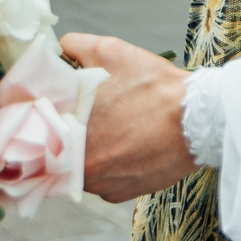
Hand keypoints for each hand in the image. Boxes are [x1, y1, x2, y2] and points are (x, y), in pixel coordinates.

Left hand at [62, 33, 195, 201]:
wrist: (198, 120)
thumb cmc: (155, 87)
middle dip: (72, 133)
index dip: (51, 114)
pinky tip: (129, 149)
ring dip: (92, 152)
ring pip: (83, 166)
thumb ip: (78, 46)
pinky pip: (104, 181)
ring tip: (116, 133)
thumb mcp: (113, 51)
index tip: (62, 108)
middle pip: (62, 148)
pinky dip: (112, 167)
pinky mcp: (119, 194)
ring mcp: (98, 183)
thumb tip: (62, 47)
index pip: (42, 125)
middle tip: (94, 118)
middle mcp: (78, 163)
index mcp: (68, 128)